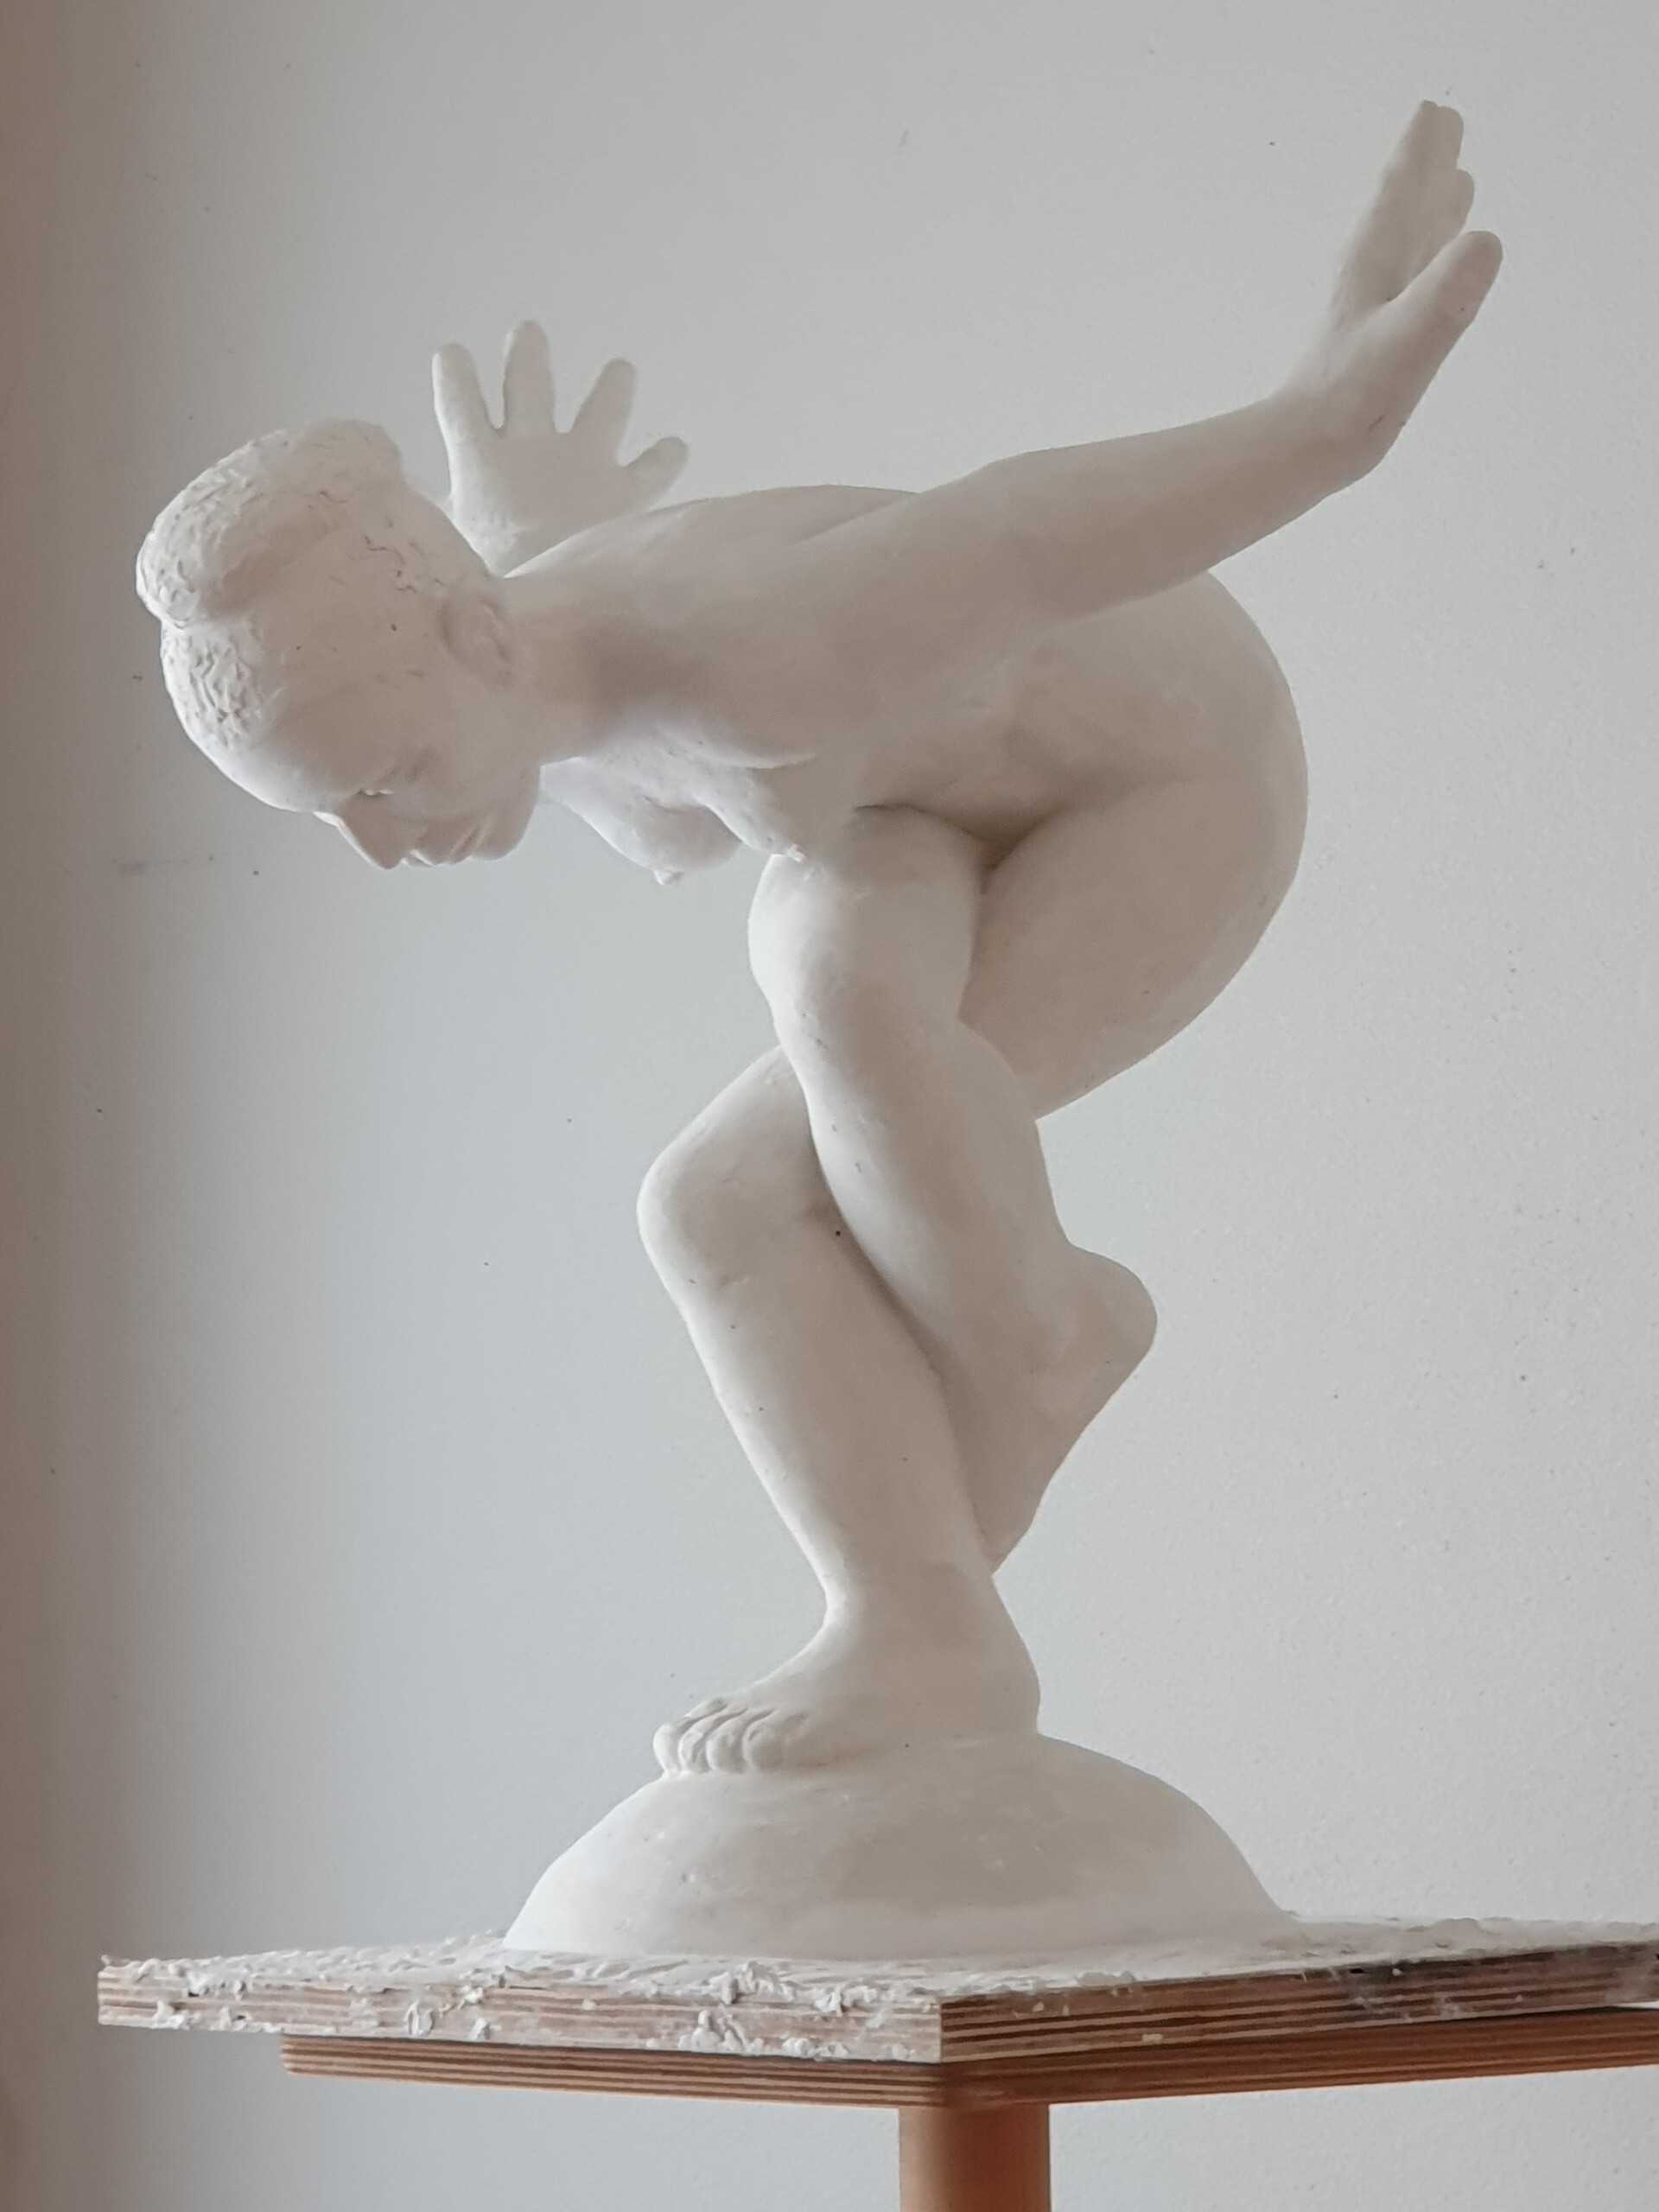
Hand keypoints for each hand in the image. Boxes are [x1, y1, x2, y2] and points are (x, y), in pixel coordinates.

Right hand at [433, 321, 688, 571]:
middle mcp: (532, 449)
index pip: (458, 403)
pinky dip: (665, 458)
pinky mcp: (624, 493)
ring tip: (623, 368)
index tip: (452, 353)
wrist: (548, 603)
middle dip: (527, 354)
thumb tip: (420, 509)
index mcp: (480, 462)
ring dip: (613, 387)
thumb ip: (445, 519)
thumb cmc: (492, 578)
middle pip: (528, 384)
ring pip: (601, 411)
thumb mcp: (452, 547)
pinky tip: (678, 447)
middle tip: (529, 331)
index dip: (453, 374)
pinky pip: (651, 471)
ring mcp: (582, 464)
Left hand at [1289, 104, 1501, 469]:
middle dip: (1425, 166)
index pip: (1402, 186)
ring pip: (1406, 240)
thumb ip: (1444, 294)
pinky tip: (1434, 268)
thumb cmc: (1352, 399)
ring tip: (1452, 184)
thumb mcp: (1407, 342)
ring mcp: (1371, 304)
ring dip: (1428, 208)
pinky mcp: (1374, 337)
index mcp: (1377, 257)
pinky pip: (1408, 283)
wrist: (1304, 451)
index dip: (1422, 149)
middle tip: (1444, 123)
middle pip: (1403, 203)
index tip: (1436, 113)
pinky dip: (1427, 261)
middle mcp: (1372, 271)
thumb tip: (1484, 242)